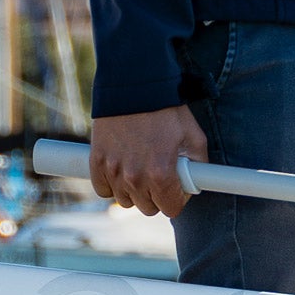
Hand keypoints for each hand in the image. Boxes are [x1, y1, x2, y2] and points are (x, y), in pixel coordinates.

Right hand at [90, 106, 208, 217]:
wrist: (134, 85)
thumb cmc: (166, 109)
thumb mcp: (193, 136)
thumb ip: (198, 165)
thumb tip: (195, 182)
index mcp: (161, 174)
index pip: (170, 209)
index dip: (177, 199)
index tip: (176, 188)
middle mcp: (135, 177)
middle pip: (148, 208)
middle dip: (156, 196)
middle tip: (159, 175)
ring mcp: (113, 170)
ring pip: (125, 201)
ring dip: (133, 191)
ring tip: (140, 169)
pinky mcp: (96, 162)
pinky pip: (102, 189)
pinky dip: (111, 184)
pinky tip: (121, 170)